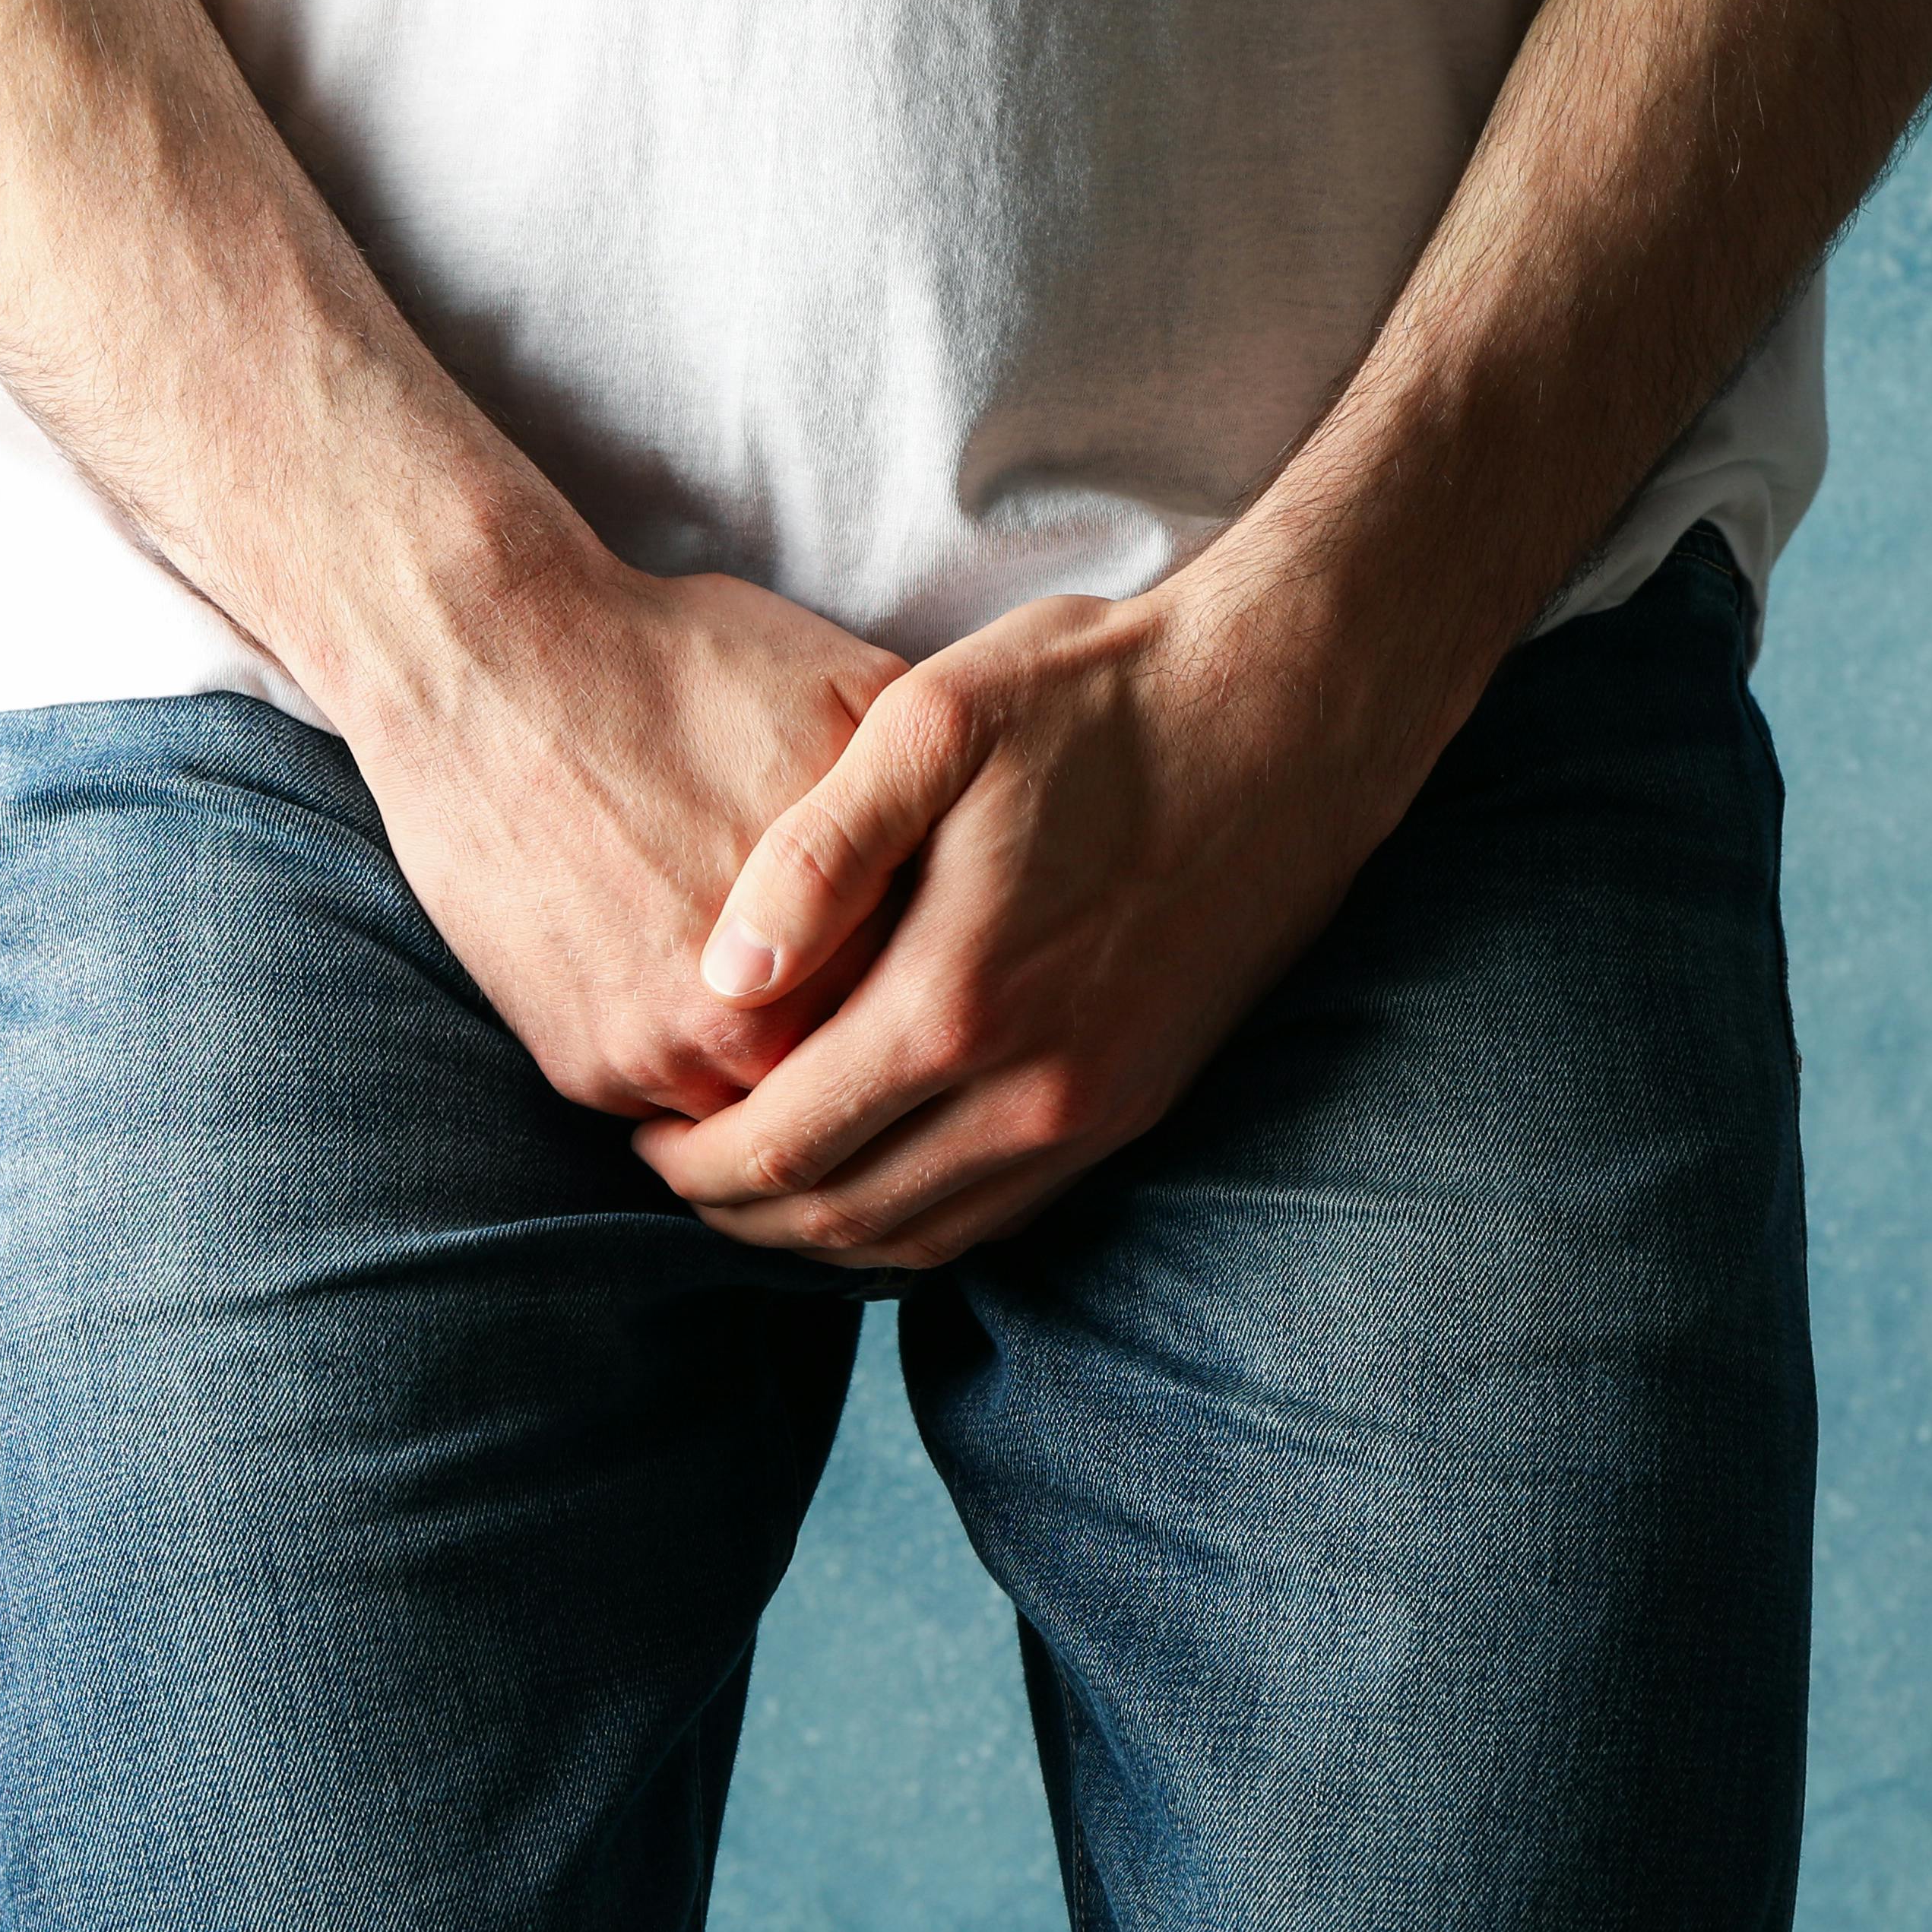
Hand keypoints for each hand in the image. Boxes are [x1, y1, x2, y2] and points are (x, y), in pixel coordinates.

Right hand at [344, 565, 909, 1119]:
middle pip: (848, 1087)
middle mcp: (755, 1036)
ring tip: (778, 983)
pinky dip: (685, 1055)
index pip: (934, 1023)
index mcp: (848, 958)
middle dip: (864, 1051)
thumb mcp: (859, 702)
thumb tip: (1014, 870)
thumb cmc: (681, 665)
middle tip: (867, 993)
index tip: (946, 958)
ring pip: (755, 1111)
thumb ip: (939, 815)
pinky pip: (662, 1101)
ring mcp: (657, 1065)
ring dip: (771, 1069)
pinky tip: (687, 969)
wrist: (487, 663)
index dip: (942, 989)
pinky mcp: (579, 1066)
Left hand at [630, 562, 1482, 1266]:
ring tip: (753, 1182)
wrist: (1296, 709)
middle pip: (843, 1219)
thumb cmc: (1104, 694)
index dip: (689, 1159)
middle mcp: (1033, 1088)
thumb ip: (817, 853)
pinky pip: (1005, 1212)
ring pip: (927, 1237)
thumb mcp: (934, 725)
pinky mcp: (1145, 1103)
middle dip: (737, 1212)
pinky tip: (874, 1172)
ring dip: (824, 1233)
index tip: (634, 1131)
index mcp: (957, 1001)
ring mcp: (1100, 1109)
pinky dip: (918, 1219)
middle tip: (673, 1169)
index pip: (782, 1145)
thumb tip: (722, 975)